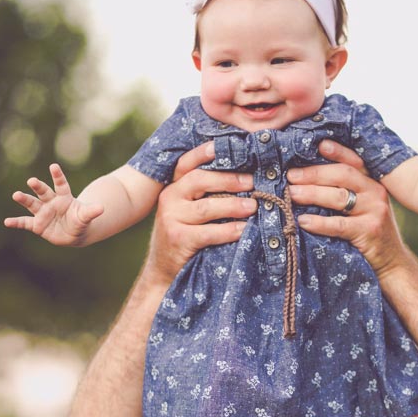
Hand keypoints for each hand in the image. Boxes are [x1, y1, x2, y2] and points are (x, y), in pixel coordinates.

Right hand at [4, 163, 103, 245]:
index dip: (58, 176)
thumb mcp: (86, 217)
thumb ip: (91, 212)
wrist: (73, 233)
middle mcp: (51, 202)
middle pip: (43, 192)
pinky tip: (7, 222)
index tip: (54, 166)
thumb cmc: (80, 220)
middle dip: (38, 186)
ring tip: (16, 194)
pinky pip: (25, 223)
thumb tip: (102, 208)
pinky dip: (16, 222)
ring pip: (32, 204)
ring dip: (24, 199)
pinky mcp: (37, 225)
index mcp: (64, 197)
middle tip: (32, 180)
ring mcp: (43, 212)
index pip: (61, 184)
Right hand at [142, 142, 256, 289]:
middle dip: (230, 179)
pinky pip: (209, 232)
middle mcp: (169, 198)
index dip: (204, 152)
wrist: (163, 271)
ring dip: (234, 205)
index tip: (225, 146)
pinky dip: (229, 230)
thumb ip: (205, 195)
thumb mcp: (187, 212)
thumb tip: (244, 179)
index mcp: (173, 187)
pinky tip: (244, 229)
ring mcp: (172, 218)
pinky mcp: (178, 239)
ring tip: (253, 206)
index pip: (187, 163)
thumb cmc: (184, 237)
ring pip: (207, 206)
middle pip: (200, 180)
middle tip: (253, 182)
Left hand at [286, 139, 408, 278]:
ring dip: (312, 193)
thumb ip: (346, 192)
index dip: (337, 151)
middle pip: (342, 175)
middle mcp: (376, 192)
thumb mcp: (364, 207)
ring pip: (339, 197)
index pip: (354, 161)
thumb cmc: (369, 232)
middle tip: (291, 176)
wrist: (393, 262)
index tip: (318, 145)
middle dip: (314, 174)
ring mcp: (375, 211)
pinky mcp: (369, 231)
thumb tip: (307, 181)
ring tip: (292, 194)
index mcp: (373, 182)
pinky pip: (338, 224)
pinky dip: (318, 222)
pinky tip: (303, 221)